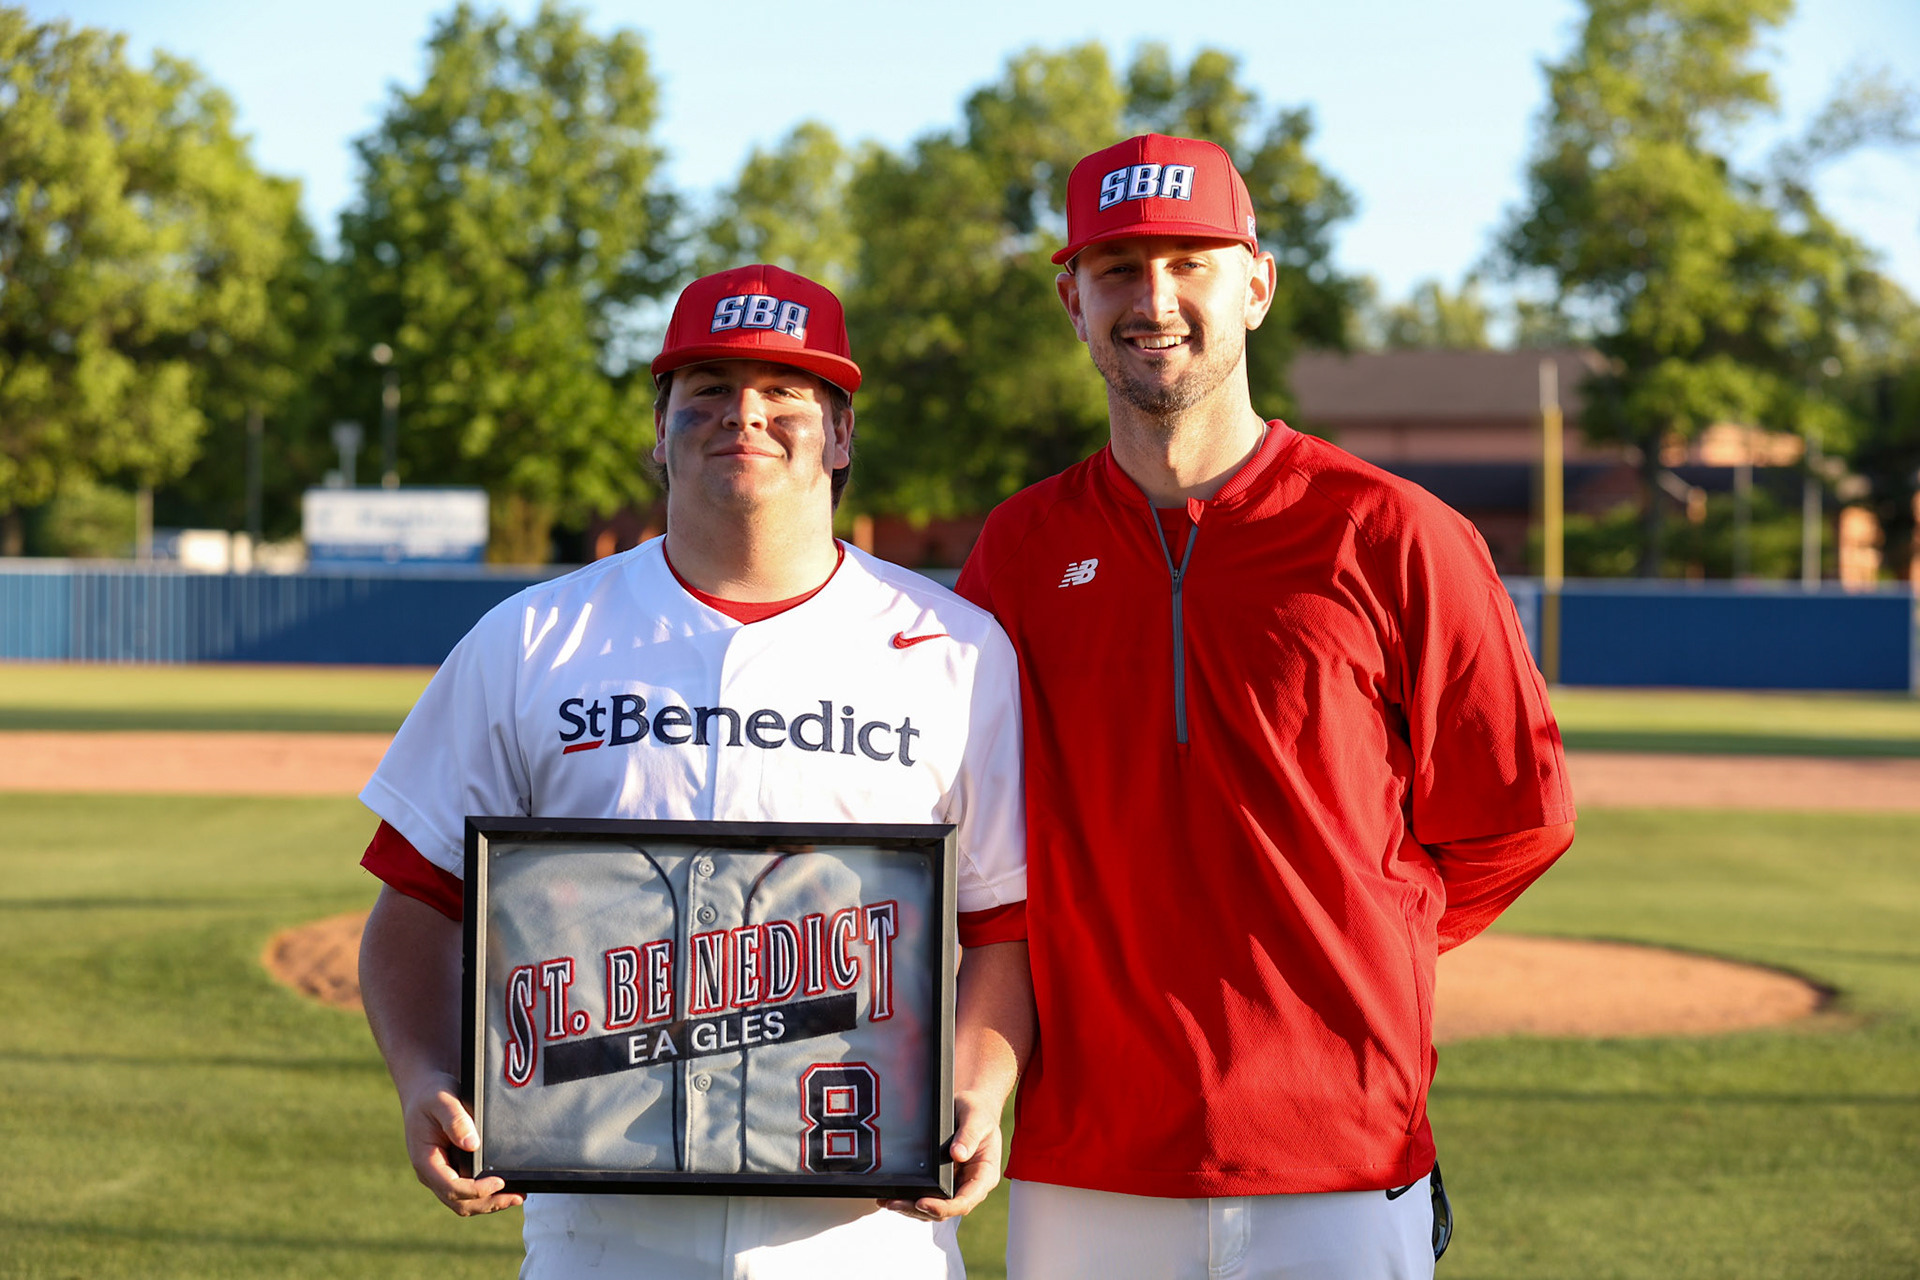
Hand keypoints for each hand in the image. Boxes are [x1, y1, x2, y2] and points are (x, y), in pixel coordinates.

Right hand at [400, 1071, 523, 1216]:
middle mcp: (432, 1173)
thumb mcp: (441, 1100)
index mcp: (425, 1160)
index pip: (450, 1188)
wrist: (424, 1091)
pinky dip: (487, 1194)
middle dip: (489, 1203)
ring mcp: (442, 1174)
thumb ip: (455, 1120)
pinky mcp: (453, 1170)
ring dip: (490, 1203)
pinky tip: (507, 1187)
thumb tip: (471, 1144)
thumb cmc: (431, 1094)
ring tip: (517, 1196)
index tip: (499, 1182)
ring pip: (465, 1202)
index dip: (476, 1190)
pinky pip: (468, 1192)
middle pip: (459, 1203)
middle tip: (517, 1196)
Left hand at [879, 1091, 1003, 1221]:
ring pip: (933, 1207)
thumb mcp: (977, 1119)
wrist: (970, 1105)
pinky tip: (890, 1196)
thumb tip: (958, 1154)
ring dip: (910, 1208)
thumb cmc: (978, 1112)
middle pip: (946, 1209)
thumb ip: (969, 1136)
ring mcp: (954, 1184)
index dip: (944, 1207)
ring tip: (889, 1202)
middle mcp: (969, 1185)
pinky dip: (908, 1198)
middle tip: (896, 1203)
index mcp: (984, 1175)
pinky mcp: (940, 1180)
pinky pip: (925, 1195)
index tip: (923, 1202)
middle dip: (920, 1209)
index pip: (965, 1201)